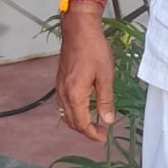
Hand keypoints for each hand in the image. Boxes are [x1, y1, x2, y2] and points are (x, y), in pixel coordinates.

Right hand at [56, 10, 115, 143]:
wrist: (79, 29)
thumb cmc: (94, 49)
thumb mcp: (105, 76)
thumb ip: (105, 100)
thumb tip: (108, 120)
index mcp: (75, 94)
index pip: (81, 123)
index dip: (92, 134)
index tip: (104, 138)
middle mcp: (63, 93)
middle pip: (71, 122)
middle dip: (85, 131)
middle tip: (101, 133)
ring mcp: (59, 87)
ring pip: (65, 114)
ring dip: (77, 123)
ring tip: (93, 124)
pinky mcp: (60, 81)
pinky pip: (62, 104)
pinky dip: (72, 113)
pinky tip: (83, 110)